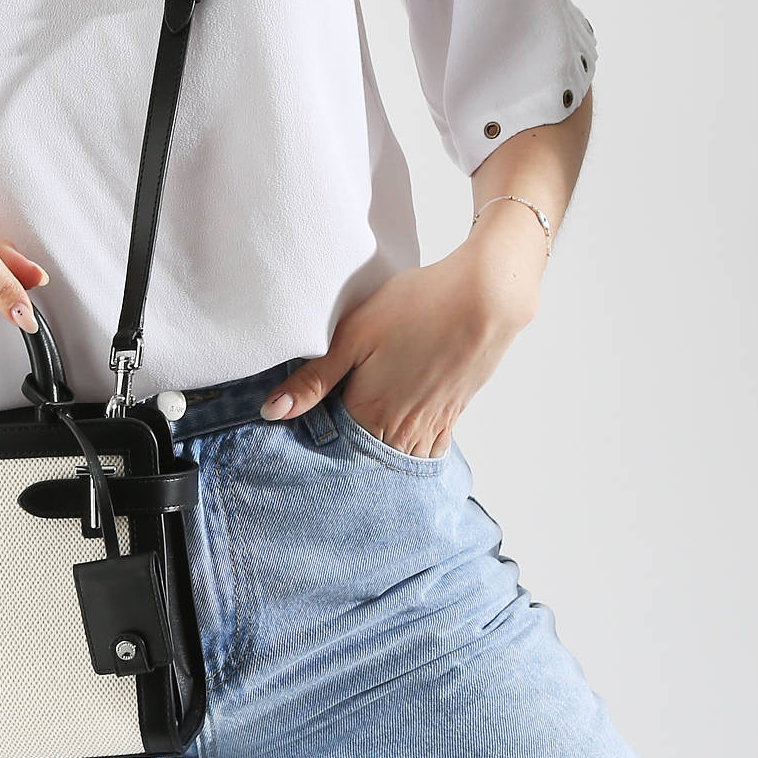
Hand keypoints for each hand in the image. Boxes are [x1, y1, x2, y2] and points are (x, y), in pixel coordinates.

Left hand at [257, 219, 543, 457]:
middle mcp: (403, 430)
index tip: (299, 438)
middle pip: (365, 461)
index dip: (314, 445)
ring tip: (358, 440)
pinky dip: (409, 449)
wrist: (486, 297)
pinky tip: (396, 435)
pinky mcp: (454, 413)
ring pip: (396, 459)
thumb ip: (313, 379)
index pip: (332, 450)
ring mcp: (432, 425)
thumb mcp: (353, 335)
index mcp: (371, 413)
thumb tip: (271, 412)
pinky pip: (427, 449)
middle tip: (327, 443)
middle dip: (345, 458)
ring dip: (377, 457)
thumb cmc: (418, 306)